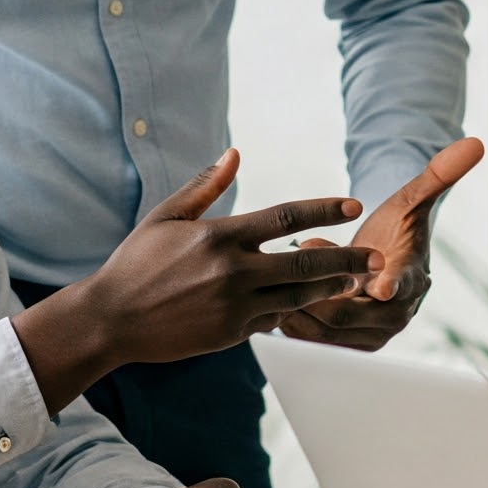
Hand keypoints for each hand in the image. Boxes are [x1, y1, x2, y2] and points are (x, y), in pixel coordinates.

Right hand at [16, 151, 386, 403]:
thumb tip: (235, 154)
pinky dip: (295, 310)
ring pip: (298, 295)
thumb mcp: (166, 216)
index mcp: (220, 236)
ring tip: (355, 280)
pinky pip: (275, 319)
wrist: (111, 319)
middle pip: (305, 261)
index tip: (352, 205)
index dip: (322, 209)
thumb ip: (206, 186)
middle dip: (346, 258)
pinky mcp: (232, 334)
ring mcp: (235, 306)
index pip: (284, 217)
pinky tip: (311, 302)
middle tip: (375, 257)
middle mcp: (233, 271)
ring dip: (330, 287)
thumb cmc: (137, 262)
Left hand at [281, 137, 485, 349]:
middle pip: (350, 314)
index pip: (404, 284)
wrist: (386, 261)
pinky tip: (280, 297)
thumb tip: (475, 143)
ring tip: (282, 278)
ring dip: (300, 305)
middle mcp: (395, 315)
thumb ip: (438, 175)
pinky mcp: (350, 347)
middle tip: (298, 260)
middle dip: (317, 290)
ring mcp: (372, 336)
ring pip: (326, 332)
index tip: (383, 286)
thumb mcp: (412, 199)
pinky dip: (295, 322)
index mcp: (412, 279)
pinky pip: (315, 342)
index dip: (393, 284)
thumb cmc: (397, 227)